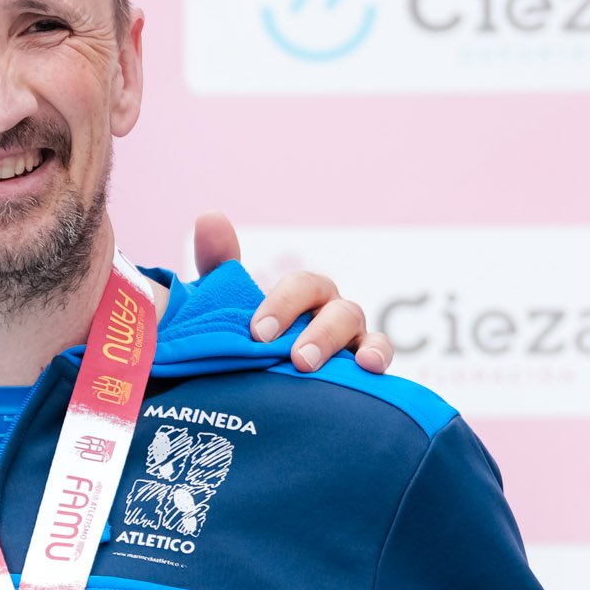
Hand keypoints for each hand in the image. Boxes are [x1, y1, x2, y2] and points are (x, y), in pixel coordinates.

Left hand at [190, 212, 391, 374]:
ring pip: (354, 326)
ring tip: (311, 364)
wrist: (259, 372)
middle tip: (295, 357)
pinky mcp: (363, 361)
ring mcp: (350, 335)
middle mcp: (329, 309)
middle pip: (333, 308)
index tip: (259, 332)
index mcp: (303, 294)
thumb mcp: (229, 302)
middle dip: (316, 331)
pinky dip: (378, 354)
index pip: (300, 287)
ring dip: (335, 342)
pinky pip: (379, 352)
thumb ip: (219, 262)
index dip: (282, 305)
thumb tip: (210, 217)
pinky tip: (368, 366)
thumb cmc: (249, 334)